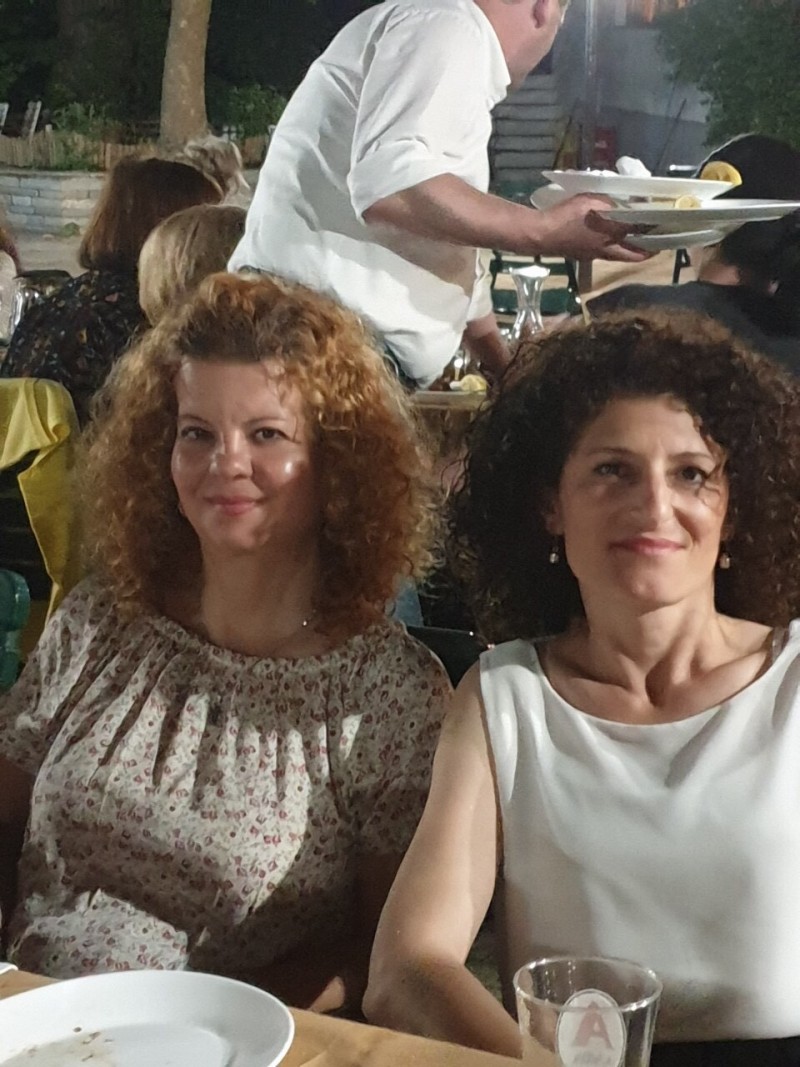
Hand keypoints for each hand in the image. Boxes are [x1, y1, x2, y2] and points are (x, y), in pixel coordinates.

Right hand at [533, 193, 650, 262]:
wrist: (540, 233)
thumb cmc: (568, 218)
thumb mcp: (596, 205)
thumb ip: (617, 206)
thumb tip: (637, 206)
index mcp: (611, 241)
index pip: (641, 243)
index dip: (655, 238)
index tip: (667, 231)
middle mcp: (605, 251)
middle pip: (632, 255)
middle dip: (646, 249)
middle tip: (655, 241)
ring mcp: (592, 253)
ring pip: (618, 252)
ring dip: (629, 246)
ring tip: (636, 235)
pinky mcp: (581, 252)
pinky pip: (603, 249)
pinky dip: (612, 242)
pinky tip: (610, 232)